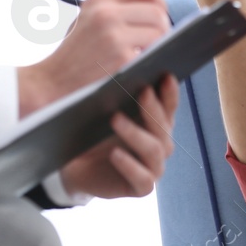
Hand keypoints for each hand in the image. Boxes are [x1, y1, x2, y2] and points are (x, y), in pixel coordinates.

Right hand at [18, 0, 169, 115]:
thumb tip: (155, 6)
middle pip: (157, 10)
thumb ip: (115, 8)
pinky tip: (140, 67)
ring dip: (160, 44)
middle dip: (163, 26)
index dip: (158, 1)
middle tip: (158, 41)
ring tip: (147, 53)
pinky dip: (150, 60)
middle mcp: (106, 12)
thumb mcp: (86, 19)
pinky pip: (152, 53)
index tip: (158, 15)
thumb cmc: (73, 54)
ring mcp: (114, 35)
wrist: (50, 83)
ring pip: (160, 31)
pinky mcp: (121, 57)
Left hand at [58, 76, 178, 199]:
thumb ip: (122, 91)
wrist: (75, 165)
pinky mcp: (142, 187)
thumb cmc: (94, 132)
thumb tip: (127, 59)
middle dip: (152, 108)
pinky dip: (129, 165)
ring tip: (115, 119)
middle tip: (141, 91)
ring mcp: (154, 166)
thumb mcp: (107, 108)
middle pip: (164, 126)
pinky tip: (115, 154)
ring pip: (154, 150)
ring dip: (135, 133)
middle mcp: (161, 143)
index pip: (170, 105)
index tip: (165, 75)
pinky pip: (143, 178)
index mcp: (157, 122)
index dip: (170, 92)